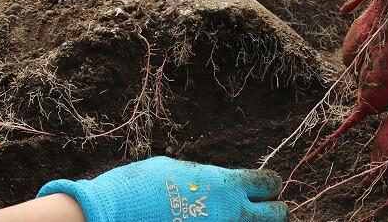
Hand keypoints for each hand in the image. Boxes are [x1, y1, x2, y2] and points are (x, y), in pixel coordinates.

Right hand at [37, 156, 285, 221]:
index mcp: (224, 185)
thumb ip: (204, 178)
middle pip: (276, 215)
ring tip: (237, 221)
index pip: (268, 183)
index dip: (268, 186)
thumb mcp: (175, 170)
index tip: (263, 189)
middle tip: (262, 212)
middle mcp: (230, 213)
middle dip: (272, 212)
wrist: (111, 217)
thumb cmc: (139, 189)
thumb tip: (214, 182)